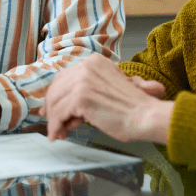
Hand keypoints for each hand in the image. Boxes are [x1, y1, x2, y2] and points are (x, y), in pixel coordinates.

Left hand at [37, 54, 172, 143]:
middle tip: (52, 124)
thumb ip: (86, 91)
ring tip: (58, 133)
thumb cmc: (131, 108)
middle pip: (57, 88)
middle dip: (52, 108)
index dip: (56, 94)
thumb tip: (63, 106)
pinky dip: (56, 126)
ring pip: (56, 102)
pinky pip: (59, 113)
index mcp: (94, 62)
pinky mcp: (81, 97)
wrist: (145, 116)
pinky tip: (58, 134)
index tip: (51, 108)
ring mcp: (83, 81)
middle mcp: (86, 66)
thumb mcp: (106, 88)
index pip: (65, 77)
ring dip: (54, 120)